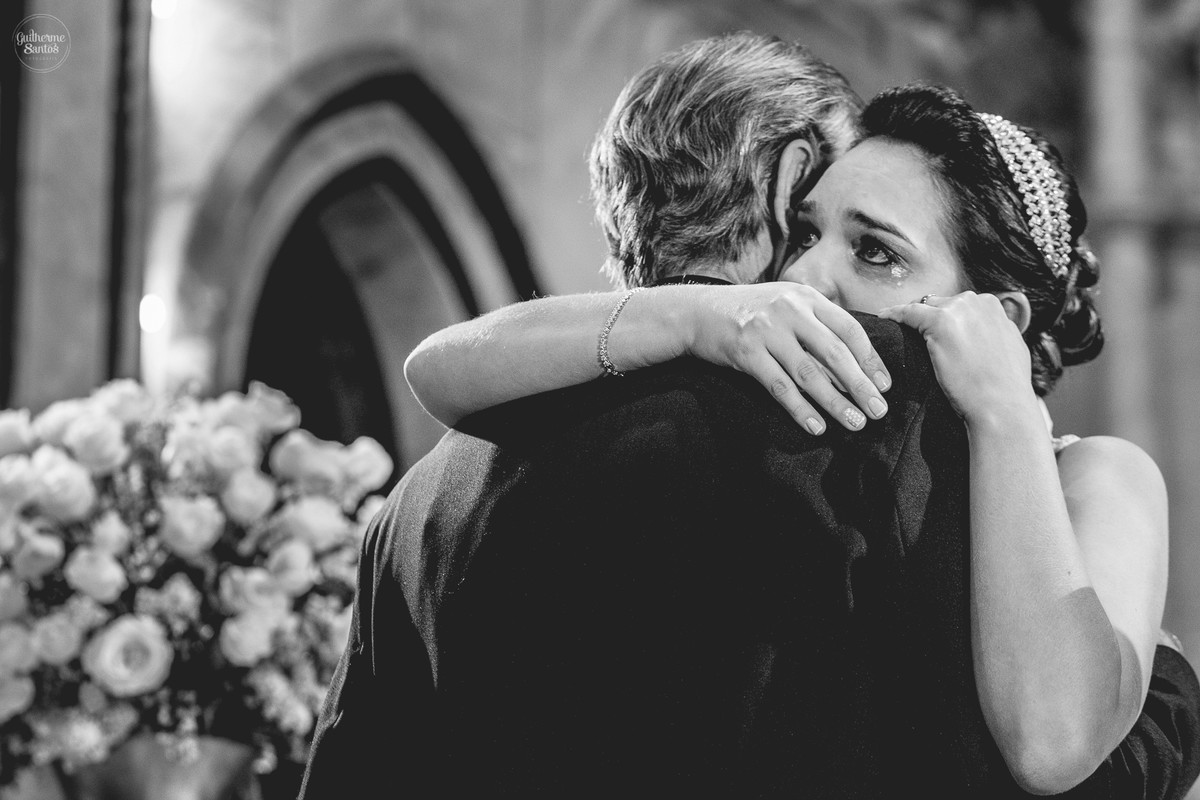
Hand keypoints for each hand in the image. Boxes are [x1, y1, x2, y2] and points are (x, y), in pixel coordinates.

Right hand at [685, 282, 891, 432]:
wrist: (698, 311)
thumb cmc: (749, 312)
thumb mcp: (786, 304)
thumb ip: (816, 324)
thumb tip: (853, 364)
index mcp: (807, 297)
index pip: (849, 330)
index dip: (871, 359)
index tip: (884, 386)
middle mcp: (791, 310)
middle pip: (835, 353)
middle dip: (860, 386)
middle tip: (878, 411)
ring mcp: (767, 331)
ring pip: (809, 373)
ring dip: (835, 402)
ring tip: (854, 423)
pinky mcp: (746, 352)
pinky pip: (779, 386)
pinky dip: (799, 409)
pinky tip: (815, 426)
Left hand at [878, 292, 1035, 423]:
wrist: (1002, 405)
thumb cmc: (1005, 387)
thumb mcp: (1009, 348)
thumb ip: (994, 333)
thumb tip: (988, 336)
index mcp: (993, 306)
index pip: (960, 305)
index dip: (946, 318)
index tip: (934, 331)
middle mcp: (977, 301)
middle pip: (942, 303)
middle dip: (931, 318)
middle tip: (917, 337)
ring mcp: (959, 310)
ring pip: (925, 307)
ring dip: (914, 319)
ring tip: (898, 330)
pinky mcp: (940, 322)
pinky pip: (908, 312)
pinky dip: (894, 314)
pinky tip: (883, 318)